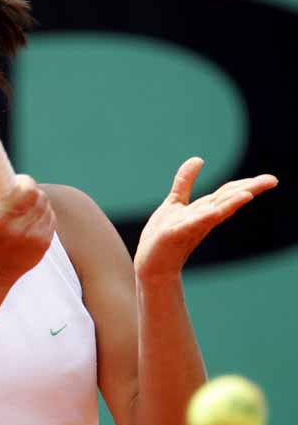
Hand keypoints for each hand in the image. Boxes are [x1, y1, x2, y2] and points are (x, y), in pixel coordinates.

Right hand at [0, 175, 55, 286]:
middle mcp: (20, 230)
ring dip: (36, 203)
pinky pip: (51, 218)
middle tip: (19, 194)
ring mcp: (35, 239)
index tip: (18, 183)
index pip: (27, 190)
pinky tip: (29, 222)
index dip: (24, 182)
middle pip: (39, 196)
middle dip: (30, 191)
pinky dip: (42, 216)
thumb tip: (7, 173)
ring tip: (22, 210)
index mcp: (0, 219)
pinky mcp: (45, 244)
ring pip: (46, 206)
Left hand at [134, 157, 277, 282]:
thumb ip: (186, 182)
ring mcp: (190, 227)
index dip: (247, 185)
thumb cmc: (162, 237)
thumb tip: (199, 159)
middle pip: (227, 201)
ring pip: (215, 212)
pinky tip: (217, 211)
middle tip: (273, 180)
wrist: (150, 266)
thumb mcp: (175, 203)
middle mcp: (202, 219)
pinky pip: (193, 224)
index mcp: (203, 211)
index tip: (271, 179)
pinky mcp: (175, 233)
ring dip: (231, 203)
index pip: (228, 195)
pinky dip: (206, 216)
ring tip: (250, 193)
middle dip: (249, 190)